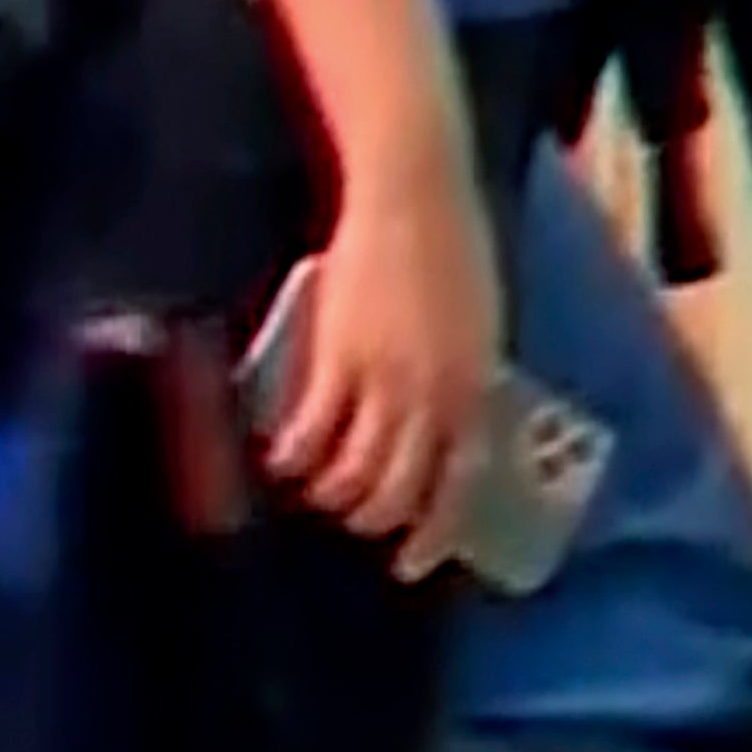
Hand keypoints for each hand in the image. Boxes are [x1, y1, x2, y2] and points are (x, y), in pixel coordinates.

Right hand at [262, 167, 503, 568]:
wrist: (416, 190)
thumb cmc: (452, 245)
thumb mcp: (478, 322)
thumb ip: (464, 376)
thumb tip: (444, 427)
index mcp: (478, 384)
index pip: (462, 480)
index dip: (435, 529)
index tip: (412, 562)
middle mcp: (438, 393)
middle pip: (402, 486)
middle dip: (370, 516)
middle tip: (345, 519)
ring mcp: (389, 378)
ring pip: (355, 470)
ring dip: (326, 491)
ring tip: (305, 489)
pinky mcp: (340, 356)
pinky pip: (312, 429)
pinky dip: (291, 453)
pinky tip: (273, 456)